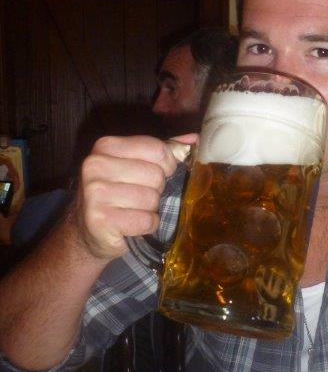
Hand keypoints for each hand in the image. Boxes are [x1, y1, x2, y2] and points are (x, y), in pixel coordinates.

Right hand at [74, 133, 195, 259]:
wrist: (88, 232)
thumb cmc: (118, 196)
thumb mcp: (134, 166)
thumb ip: (162, 151)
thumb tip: (194, 139)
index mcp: (106, 146)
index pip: (156, 149)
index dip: (166, 165)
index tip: (160, 175)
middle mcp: (96, 166)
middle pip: (155, 175)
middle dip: (156, 190)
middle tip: (139, 197)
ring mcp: (95, 193)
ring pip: (151, 199)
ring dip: (150, 209)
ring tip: (134, 211)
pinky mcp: (100, 219)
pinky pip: (145, 220)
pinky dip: (146, 225)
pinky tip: (133, 225)